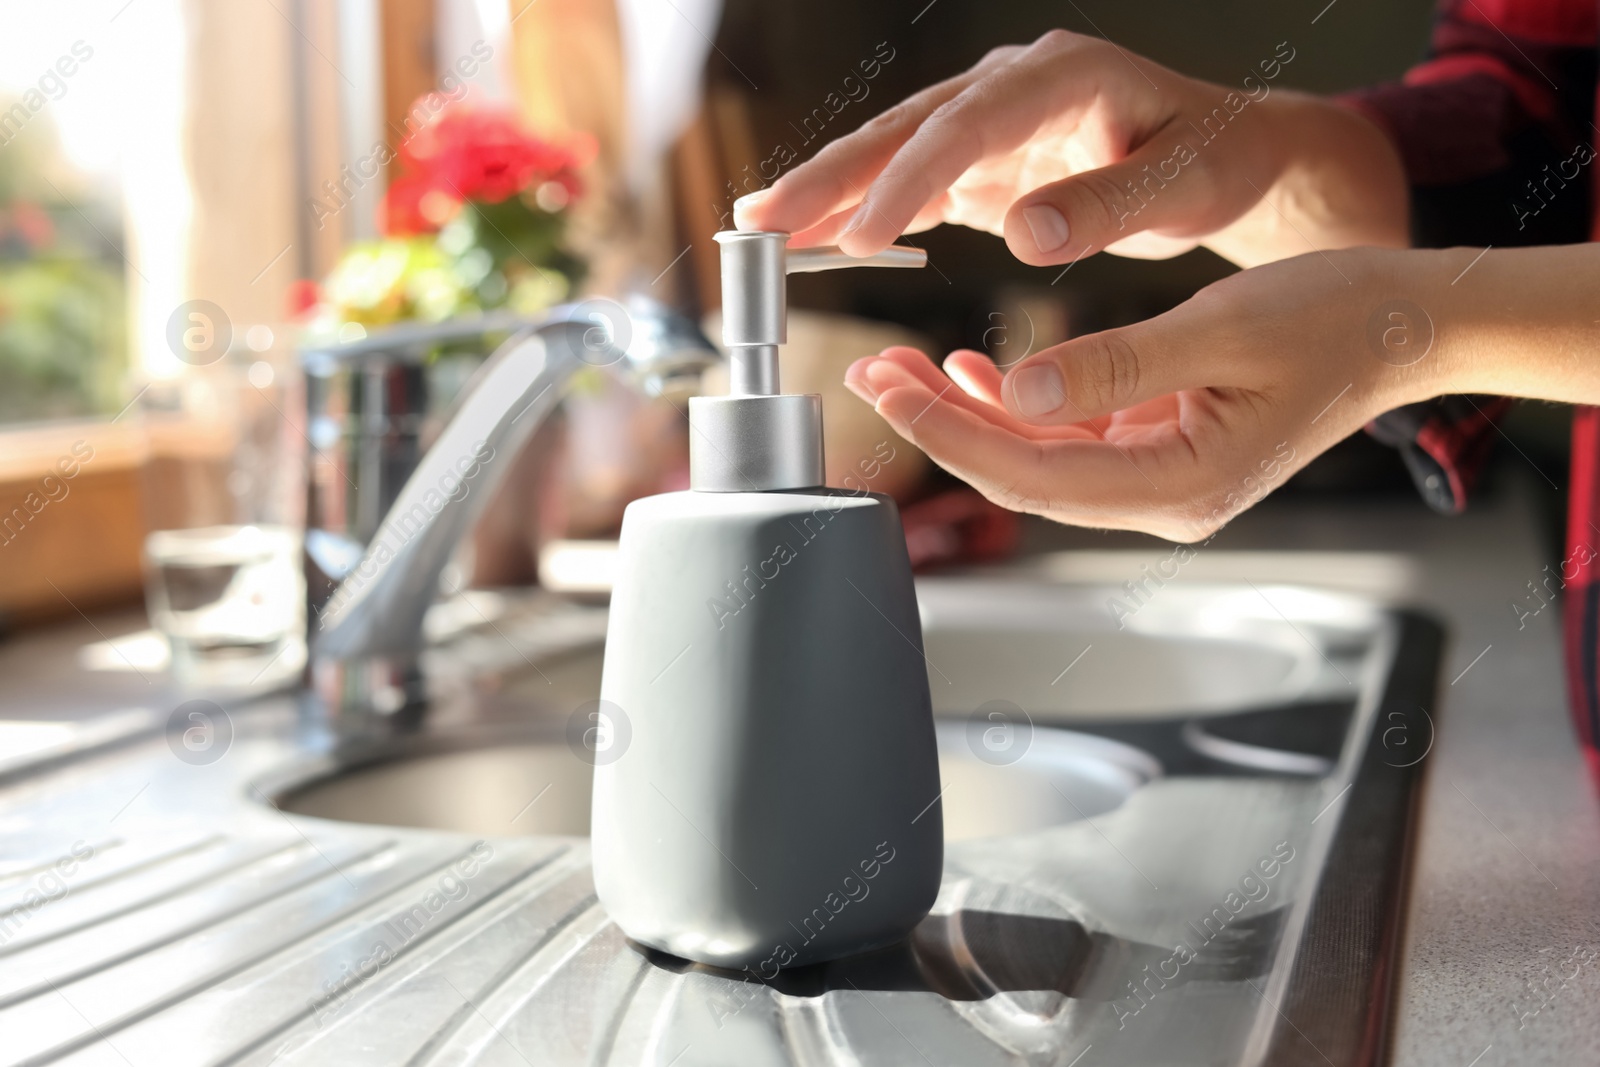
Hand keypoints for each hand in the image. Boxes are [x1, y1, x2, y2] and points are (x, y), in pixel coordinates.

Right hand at [735, 30, 1406, 266]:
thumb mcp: (1183, 185)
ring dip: (829, 191)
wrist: (1226, 156)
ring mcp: (991, 121)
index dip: (909, 178)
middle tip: (765, 222)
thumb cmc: (1214, 163)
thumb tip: (1024, 233)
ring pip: (894, 152)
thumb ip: (1106, 205)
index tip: (863, 233)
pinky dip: (864, 211)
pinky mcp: (983, 161)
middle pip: (907, 127)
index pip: (967, 124)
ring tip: (762, 228)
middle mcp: (1014, 86)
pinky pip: (911, 184)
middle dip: (833, 176)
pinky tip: (816, 239)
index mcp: (1062, 75)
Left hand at [841, 248, 1452, 541]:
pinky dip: (1020, 408)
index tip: (889, 392)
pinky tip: (977, 376)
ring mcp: (1162, 482)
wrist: (1408, 326)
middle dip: (941, 426)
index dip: (950, 437)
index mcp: (1179, 486)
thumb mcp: (1221, 330)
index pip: (1031, 476)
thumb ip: (1115, 367)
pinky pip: (1071, 441)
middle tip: (873, 373)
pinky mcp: (1161, 453)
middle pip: (1023, 475)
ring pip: (1039, 459)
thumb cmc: (1338, 321)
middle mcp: (1164, 501)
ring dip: (970, 416)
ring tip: (904, 368)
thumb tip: (1016, 392)